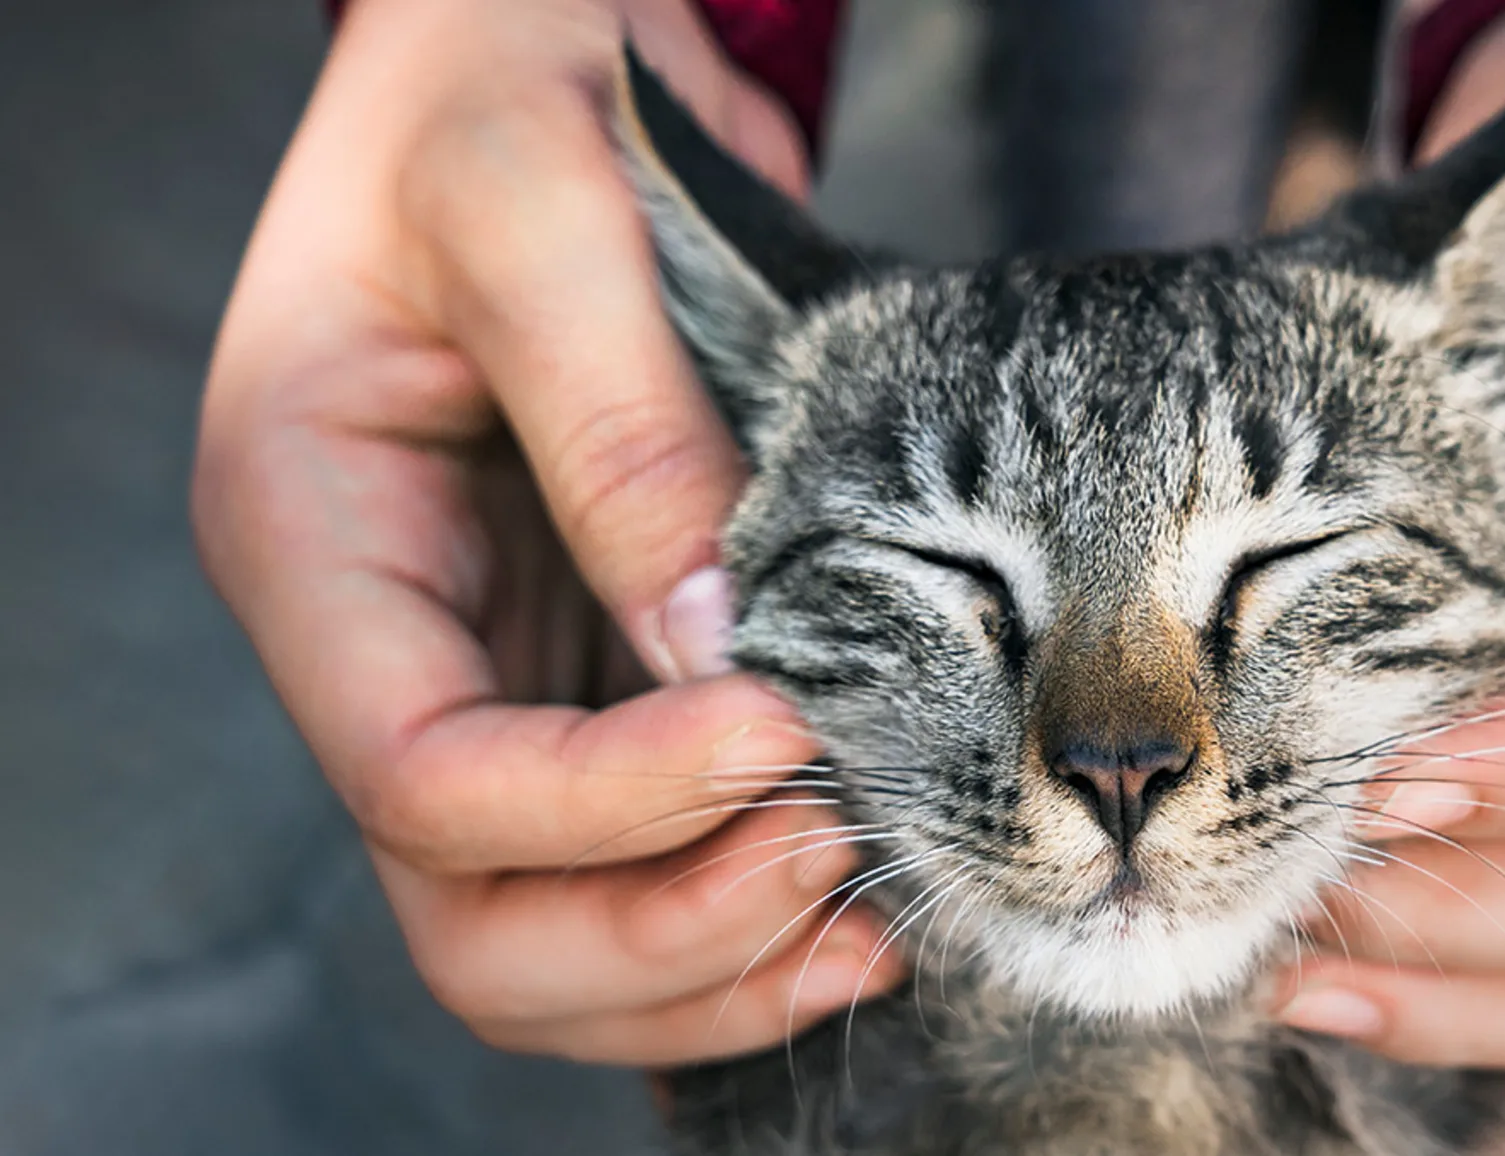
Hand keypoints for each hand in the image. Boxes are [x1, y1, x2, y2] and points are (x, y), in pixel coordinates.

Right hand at [194, 0, 897, 1064]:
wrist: (540, 49)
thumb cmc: (502, 87)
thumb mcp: (540, 209)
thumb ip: (618, 429)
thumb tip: (717, 651)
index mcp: (312, 537)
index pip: (420, 771)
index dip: (604, 801)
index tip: (785, 733)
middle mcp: (389, 642)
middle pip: (472, 911)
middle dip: (656, 928)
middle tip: (839, 858)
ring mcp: (493, 672)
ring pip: (553, 927)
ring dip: (709, 958)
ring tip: (872, 913)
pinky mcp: (593, 671)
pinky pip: (641, 859)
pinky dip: (741, 908)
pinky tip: (861, 890)